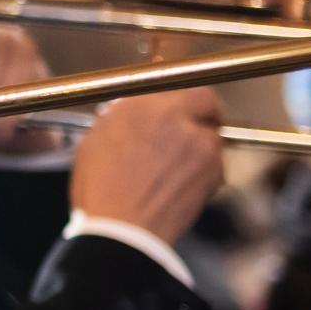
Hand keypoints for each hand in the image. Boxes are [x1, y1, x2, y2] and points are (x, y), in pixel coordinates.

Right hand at [69, 88, 224, 245]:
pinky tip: (180, 185)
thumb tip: (132, 109)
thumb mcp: (95, 141)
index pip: (170, 79)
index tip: (174, 103)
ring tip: (176, 167)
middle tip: (190, 127)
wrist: (123, 230)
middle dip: (201, 111)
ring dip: (201, 145)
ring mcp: (200, 141)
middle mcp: (174, 114)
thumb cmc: (100, 189)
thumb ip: (121, 117)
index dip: (176, 93)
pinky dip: (204, 171)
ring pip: (212, 134)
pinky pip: (216, 163)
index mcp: (138, 103)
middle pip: (204, 99)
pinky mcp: (215, 169)